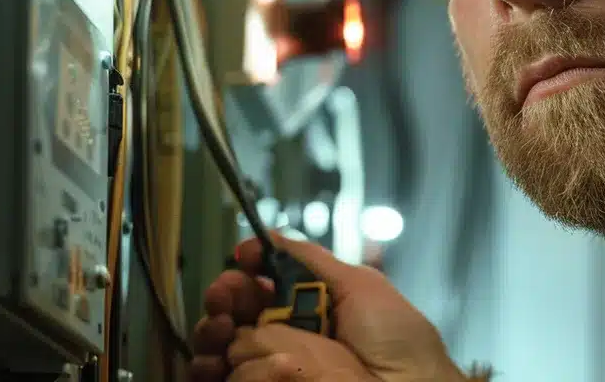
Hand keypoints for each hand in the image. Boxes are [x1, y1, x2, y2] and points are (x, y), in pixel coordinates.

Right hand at [189, 234, 464, 381]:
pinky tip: (217, 360)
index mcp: (307, 310)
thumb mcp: (359, 283)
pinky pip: (223, 378)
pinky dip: (212, 367)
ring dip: (211, 331)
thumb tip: (267, 237)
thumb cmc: (393, 338)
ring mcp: (271, 367)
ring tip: (222, 327)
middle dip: (223, 296)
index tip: (242, 258)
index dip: (246, 272)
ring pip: (220, 347)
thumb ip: (310, 260)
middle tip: (224, 294)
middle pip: (233, 314)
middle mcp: (284, 338)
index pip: (260, 289)